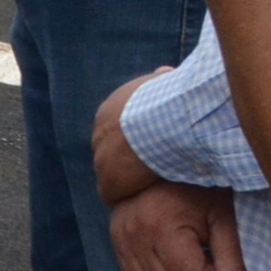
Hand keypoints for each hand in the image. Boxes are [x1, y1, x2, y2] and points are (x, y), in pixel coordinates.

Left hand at [90, 76, 161, 202]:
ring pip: (112, 175)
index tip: (150, 146)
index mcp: (109, 112)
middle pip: (111, 153)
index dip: (134, 141)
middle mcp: (99, 134)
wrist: (164, 121)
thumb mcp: (163, 82)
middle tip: (152, 168)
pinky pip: (115, 194)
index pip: (117, 132)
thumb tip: (163, 72)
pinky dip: (128, 196)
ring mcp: (101, 159)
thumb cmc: (170, 100)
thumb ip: (160, 80)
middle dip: (128, 160)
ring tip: (150, 186)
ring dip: (129, 181)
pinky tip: (144, 197)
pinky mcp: (109, 181)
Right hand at [109, 179, 245, 270]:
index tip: (225, 260)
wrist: (164, 160)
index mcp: (160, 225)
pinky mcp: (116, 241)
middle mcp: (133, 234)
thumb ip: (231, 253)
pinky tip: (175, 262)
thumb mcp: (223, 215)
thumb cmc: (200, 186)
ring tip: (194, 261)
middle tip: (212, 262)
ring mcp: (120, 239)